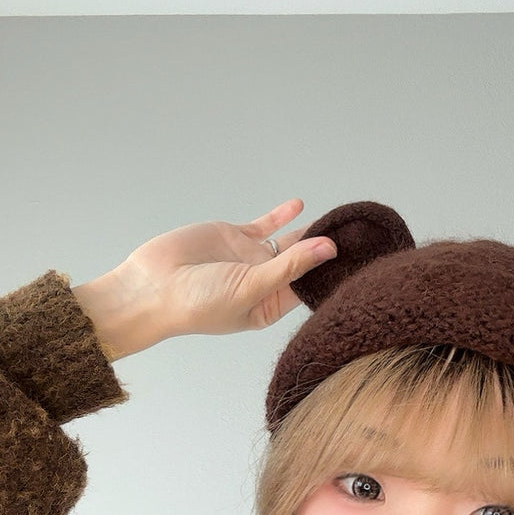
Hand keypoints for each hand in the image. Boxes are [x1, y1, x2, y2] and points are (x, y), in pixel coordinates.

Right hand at [74, 198, 336, 359]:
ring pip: (289, 242)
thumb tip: (330, 248)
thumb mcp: (251, 288)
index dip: (332, 275)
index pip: (309, 289)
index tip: (362, 261)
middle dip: (327, 252)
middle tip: (359, 236)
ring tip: (340, 219)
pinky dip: (282, 216)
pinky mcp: (234, 237)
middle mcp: (262, 283)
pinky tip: (302, 207)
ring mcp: (249, 259)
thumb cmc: (198, 303)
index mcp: (269, 307)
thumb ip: (291, 266)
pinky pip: (265, 225)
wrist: (151, 286)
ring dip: (310, 232)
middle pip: (303, 264)